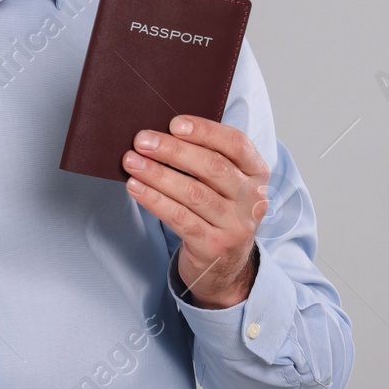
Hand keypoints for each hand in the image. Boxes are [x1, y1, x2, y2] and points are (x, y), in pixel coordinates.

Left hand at [122, 115, 270, 308]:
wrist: (223, 265)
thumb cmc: (214, 210)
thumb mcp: (221, 184)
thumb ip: (202, 158)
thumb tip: (159, 134)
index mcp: (256, 173)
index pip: (236, 144)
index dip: (205, 131)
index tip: (174, 124)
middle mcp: (253, 198)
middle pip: (212, 167)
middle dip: (172, 150)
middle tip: (141, 141)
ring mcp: (236, 225)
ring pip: (193, 193)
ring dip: (157, 174)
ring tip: (131, 161)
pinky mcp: (214, 245)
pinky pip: (180, 217)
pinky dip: (154, 200)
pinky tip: (135, 187)